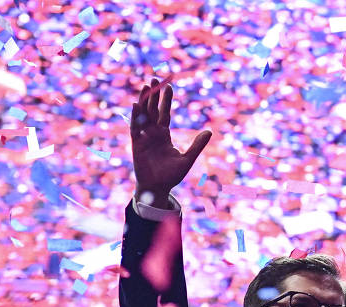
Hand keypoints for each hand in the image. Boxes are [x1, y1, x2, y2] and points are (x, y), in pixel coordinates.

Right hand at [131, 79, 211, 207]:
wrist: (157, 188)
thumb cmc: (171, 176)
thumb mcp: (187, 159)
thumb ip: (197, 145)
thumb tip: (210, 131)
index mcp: (164, 135)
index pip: (165, 113)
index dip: (166, 100)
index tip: (169, 86)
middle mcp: (153, 133)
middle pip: (153, 110)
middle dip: (154, 95)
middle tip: (154, 79)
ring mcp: (144, 138)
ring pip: (143, 115)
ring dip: (144, 101)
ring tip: (146, 86)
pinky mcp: (136, 144)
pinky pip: (135, 127)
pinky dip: (135, 116)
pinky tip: (136, 104)